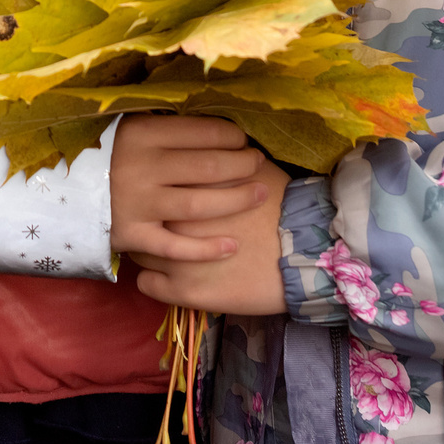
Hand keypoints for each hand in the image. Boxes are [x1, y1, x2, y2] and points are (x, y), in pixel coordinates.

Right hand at [109, 115, 270, 263]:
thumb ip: (165, 126)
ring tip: (260, 193)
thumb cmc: (105, 153)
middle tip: (258, 164)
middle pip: (207, 166)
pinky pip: (176, 247)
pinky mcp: (133, 236)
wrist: (59, 189)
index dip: (232, 136)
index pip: (201, 132)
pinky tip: (232, 245)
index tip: (244, 140)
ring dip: (236, 199)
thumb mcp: (128, 127)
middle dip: (242, 164)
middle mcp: (142, 167)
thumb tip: (216, 123)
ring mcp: (138, 204)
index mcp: (141, 133)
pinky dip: (206, 249)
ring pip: (199, 205)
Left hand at [131, 153, 290, 315]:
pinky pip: (147, 285)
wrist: (304, 254)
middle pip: (144, 217)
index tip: (166, 194)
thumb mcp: (250, 170)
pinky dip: (155, 281)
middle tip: (161, 221)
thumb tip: (208, 150)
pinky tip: (167, 278)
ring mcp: (176, 259)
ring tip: (164, 250)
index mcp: (188, 186)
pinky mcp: (183, 292)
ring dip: (149, 250)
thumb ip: (220, 160)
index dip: (161, 188)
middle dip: (150, 218)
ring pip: (139, 252)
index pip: (155, 184)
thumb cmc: (282, 208)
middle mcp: (174, 220)